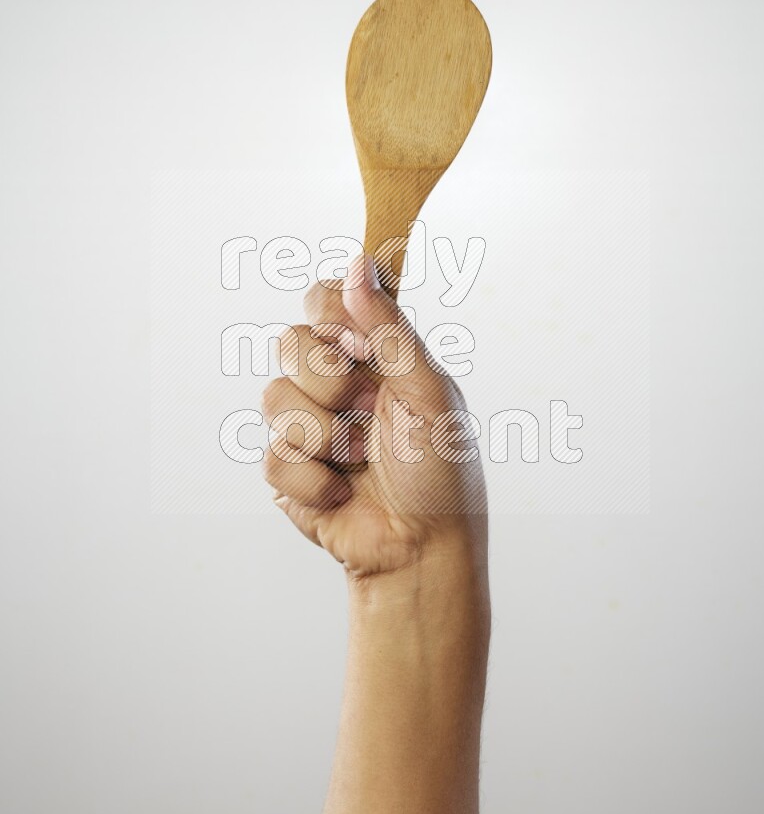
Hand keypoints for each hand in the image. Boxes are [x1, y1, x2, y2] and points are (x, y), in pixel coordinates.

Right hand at [263, 254, 486, 577]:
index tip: (354, 343)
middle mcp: (336, 382)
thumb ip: (390, 329)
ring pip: (274, 398)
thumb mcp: (428, 392)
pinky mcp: (288, 471)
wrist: (422, 550)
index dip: (329, 314)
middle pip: (290, 342)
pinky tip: (341, 493)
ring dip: (324, 436)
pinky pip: (272, 456)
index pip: (326, 300)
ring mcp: (309, 426)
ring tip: (359, 459)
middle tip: (366, 408)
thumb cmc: (441, 471)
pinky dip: (313, 480)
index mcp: (373, 354)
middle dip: (328, 380)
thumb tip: (358, 264)